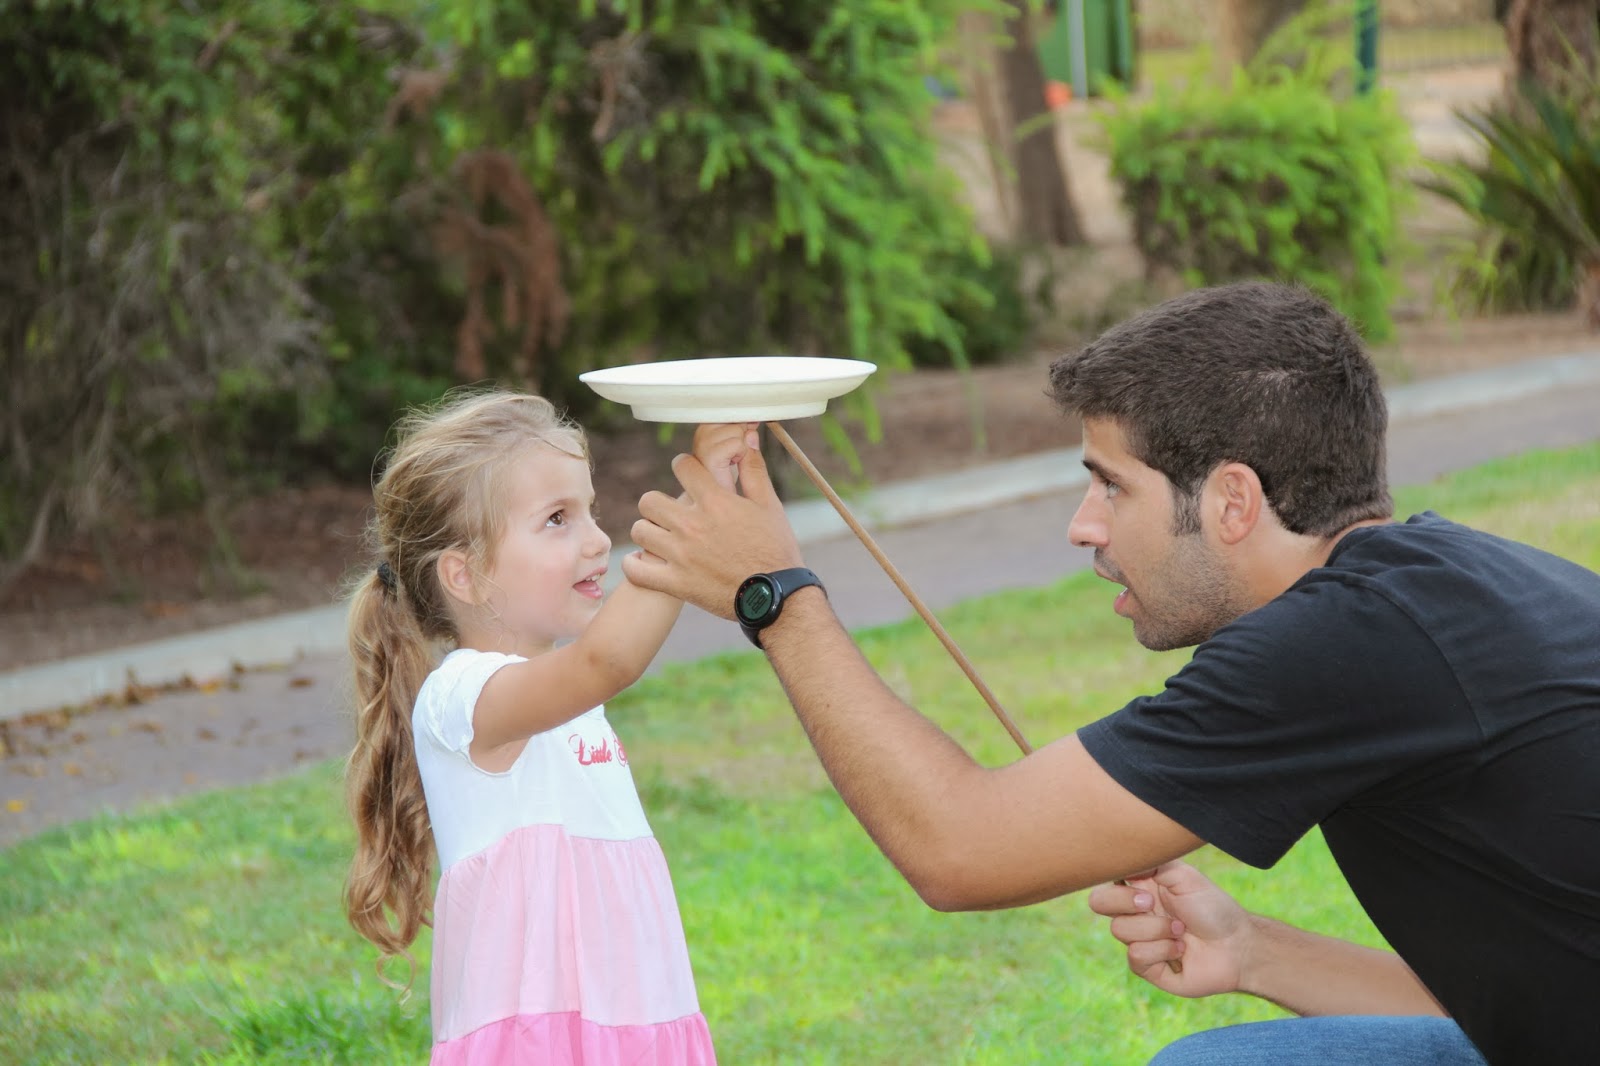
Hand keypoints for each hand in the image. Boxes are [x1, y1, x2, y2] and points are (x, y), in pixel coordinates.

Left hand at [624, 424, 805, 618]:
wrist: (776, 596)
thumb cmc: (776, 549)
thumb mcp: (770, 506)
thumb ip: (754, 471)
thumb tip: (748, 440)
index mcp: (716, 501)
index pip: (681, 466)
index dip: (684, 467)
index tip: (687, 476)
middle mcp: (693, 525)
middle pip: (649, 500)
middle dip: (658, 503)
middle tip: (668, 512)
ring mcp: (681, 555)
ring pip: (640, 531)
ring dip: (648, 532)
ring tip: (659, 537)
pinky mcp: (676, 583)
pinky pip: (636, 571)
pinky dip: (635, 566)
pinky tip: (643, 563)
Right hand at [1087, 860, 1250, 998]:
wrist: (1238, 945)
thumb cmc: (1213, 907)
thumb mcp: (1184, 876)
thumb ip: (1152, 863)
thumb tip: (1124, 862)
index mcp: (1139, 888)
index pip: (1105, 879)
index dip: (1118, 881)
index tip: (1144, 884)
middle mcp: (1135, 914)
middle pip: (1098, 903)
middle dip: (1125, 903)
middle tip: (1152, 903)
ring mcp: (1139, 940)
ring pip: (1120, 931)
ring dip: (1156, 929)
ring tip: (1181, 931)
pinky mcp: (1147, 967)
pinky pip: (1136, 957)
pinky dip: (1162, 950)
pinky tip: (1181, 950)